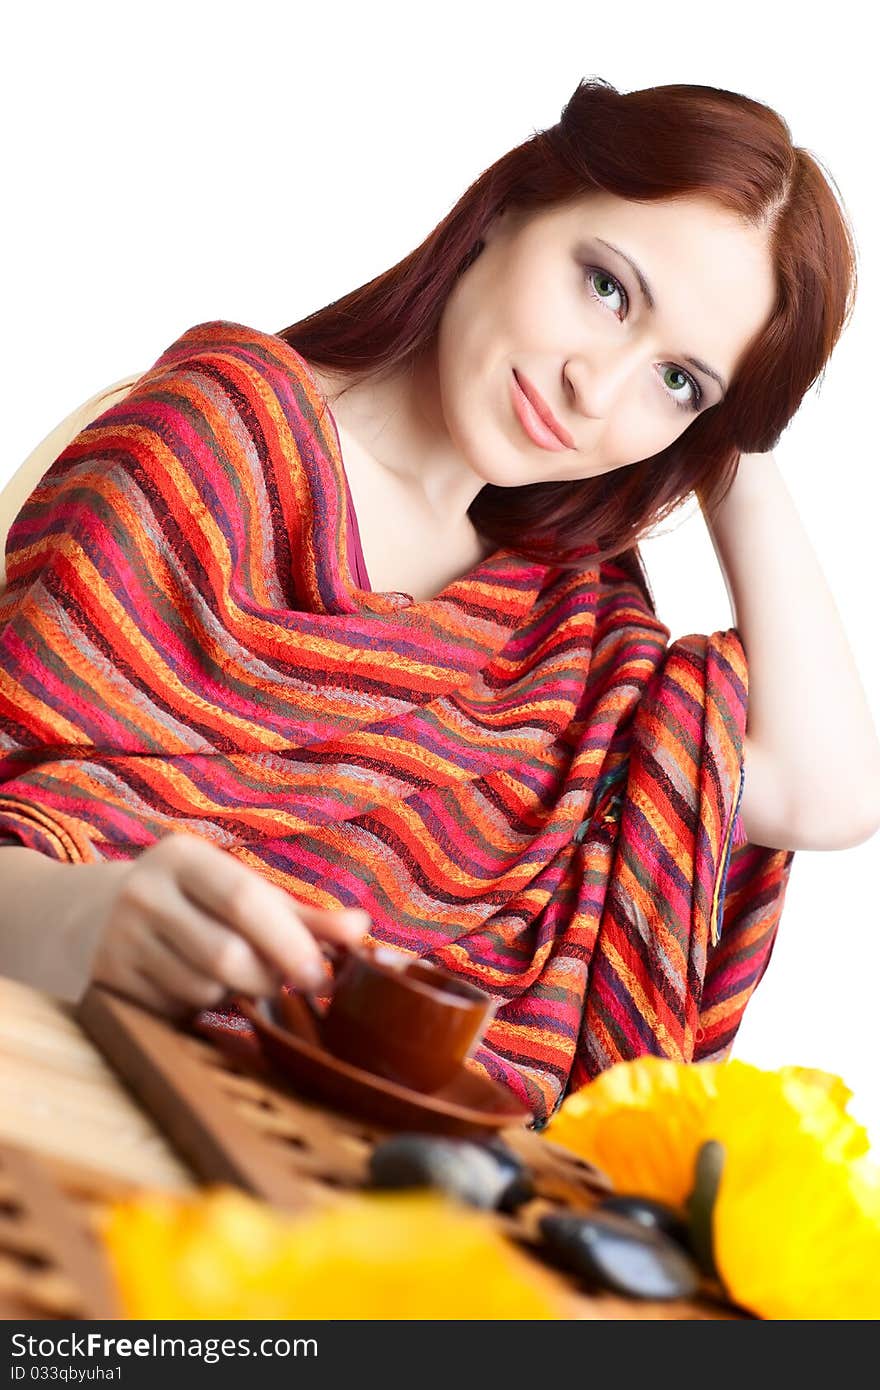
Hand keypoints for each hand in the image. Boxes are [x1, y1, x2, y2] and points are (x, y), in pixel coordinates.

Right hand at [82, 831, 369, 1019]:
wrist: (78, 915)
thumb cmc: (184, 901)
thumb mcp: (234, 891)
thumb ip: (300, 913)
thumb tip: (361, 929)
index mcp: (183, 858)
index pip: (245, 900)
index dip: (291, 943)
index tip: (322, 974)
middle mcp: (144, 894)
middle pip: (228, 956)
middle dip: (267, 978)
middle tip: (284, 983)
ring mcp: (118, 942)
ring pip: (203, 991)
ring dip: (231, 995)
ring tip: (228, 976)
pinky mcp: (104, 985)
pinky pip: (174, 1012)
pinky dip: (197, 1009)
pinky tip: (189, 987)